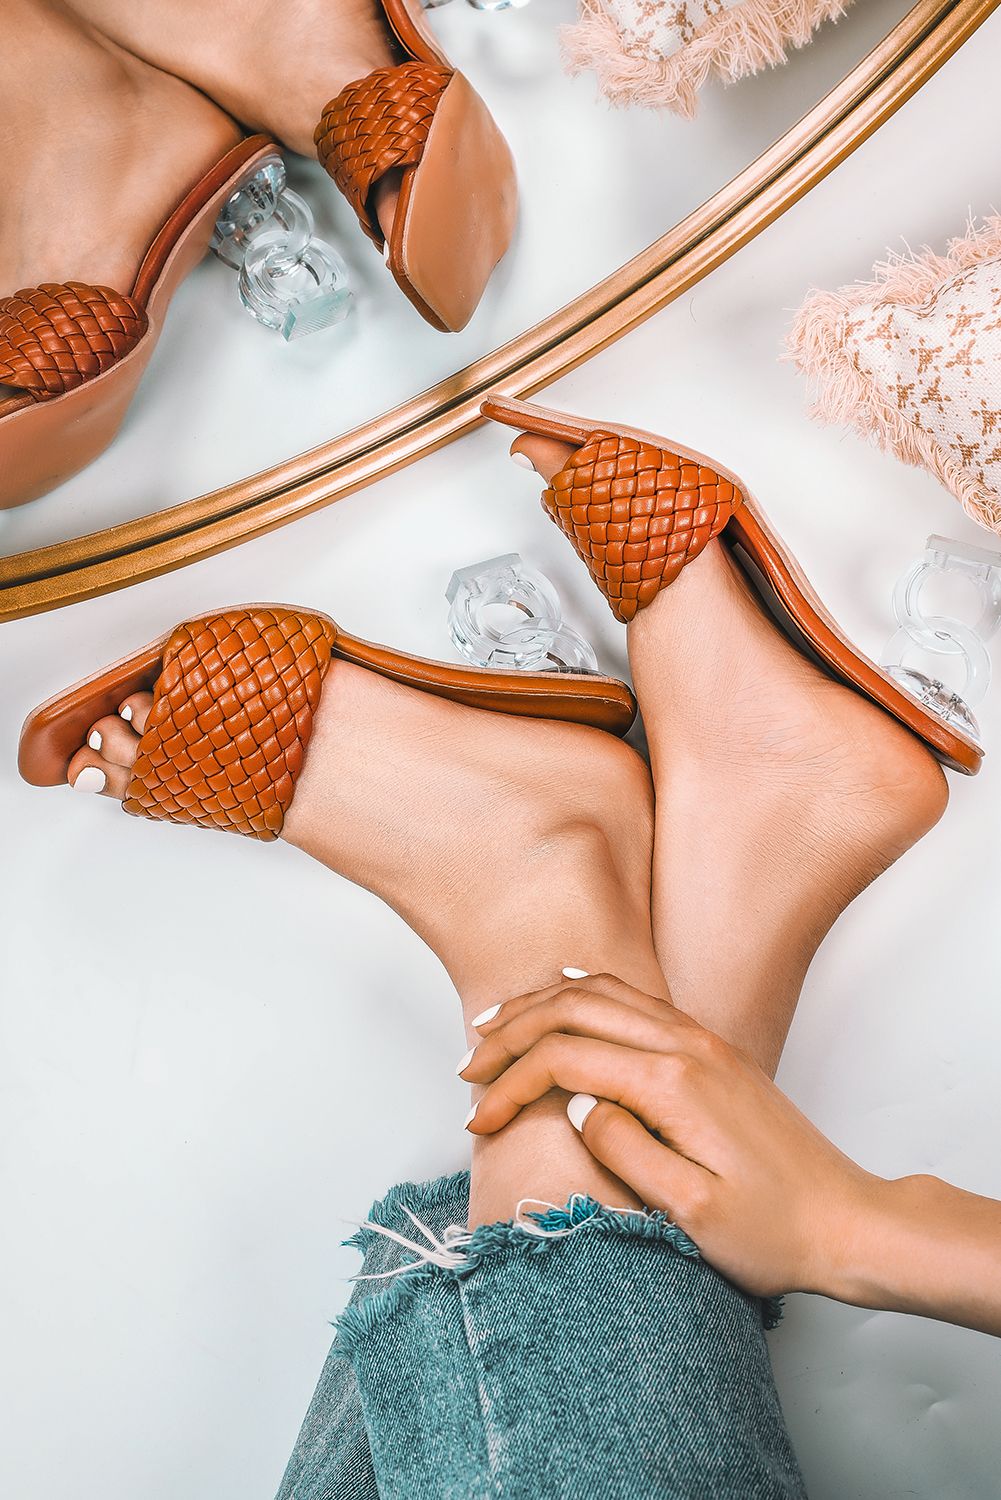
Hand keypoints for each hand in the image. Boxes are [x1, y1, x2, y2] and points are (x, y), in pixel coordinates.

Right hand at [461, 973, 882, 1300]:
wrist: (845, 1219)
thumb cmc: (773, 1229)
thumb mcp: (691, 1211)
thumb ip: (624, 1149)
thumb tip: (572, 1106)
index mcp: (673, 1082)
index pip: (564, 1059)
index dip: (509, 1085)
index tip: (476, 1118)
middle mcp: (686, 1045)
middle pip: (574, 1007)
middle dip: (511, 1031)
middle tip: (467, 1066)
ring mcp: (701, 1040)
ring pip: (602, 992)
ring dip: (541, 1005)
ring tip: (493, 1026)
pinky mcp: (709, 1050)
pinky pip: (633, 999)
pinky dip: (584, 993)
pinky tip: (562, 994)